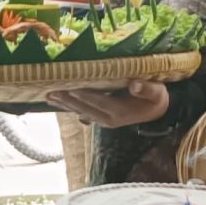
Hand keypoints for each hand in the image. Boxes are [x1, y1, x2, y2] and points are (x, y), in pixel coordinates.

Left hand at [49, 79, 169, 128]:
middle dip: (68, 101)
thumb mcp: (156, 92)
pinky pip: (82, 113)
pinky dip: (69, 107)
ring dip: (64, 105)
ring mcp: (103, 120)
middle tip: (51, 92)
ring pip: (80, 112)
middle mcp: (109, 119)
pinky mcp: (100, 118)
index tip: (71, 89)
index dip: (86, 96)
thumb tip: (134, 84)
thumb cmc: (155, 97)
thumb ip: (146, 89)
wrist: (156, 111)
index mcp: (121, 112)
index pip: (100, 102)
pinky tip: (57, 103)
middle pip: (85, 109)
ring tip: (48, 97)